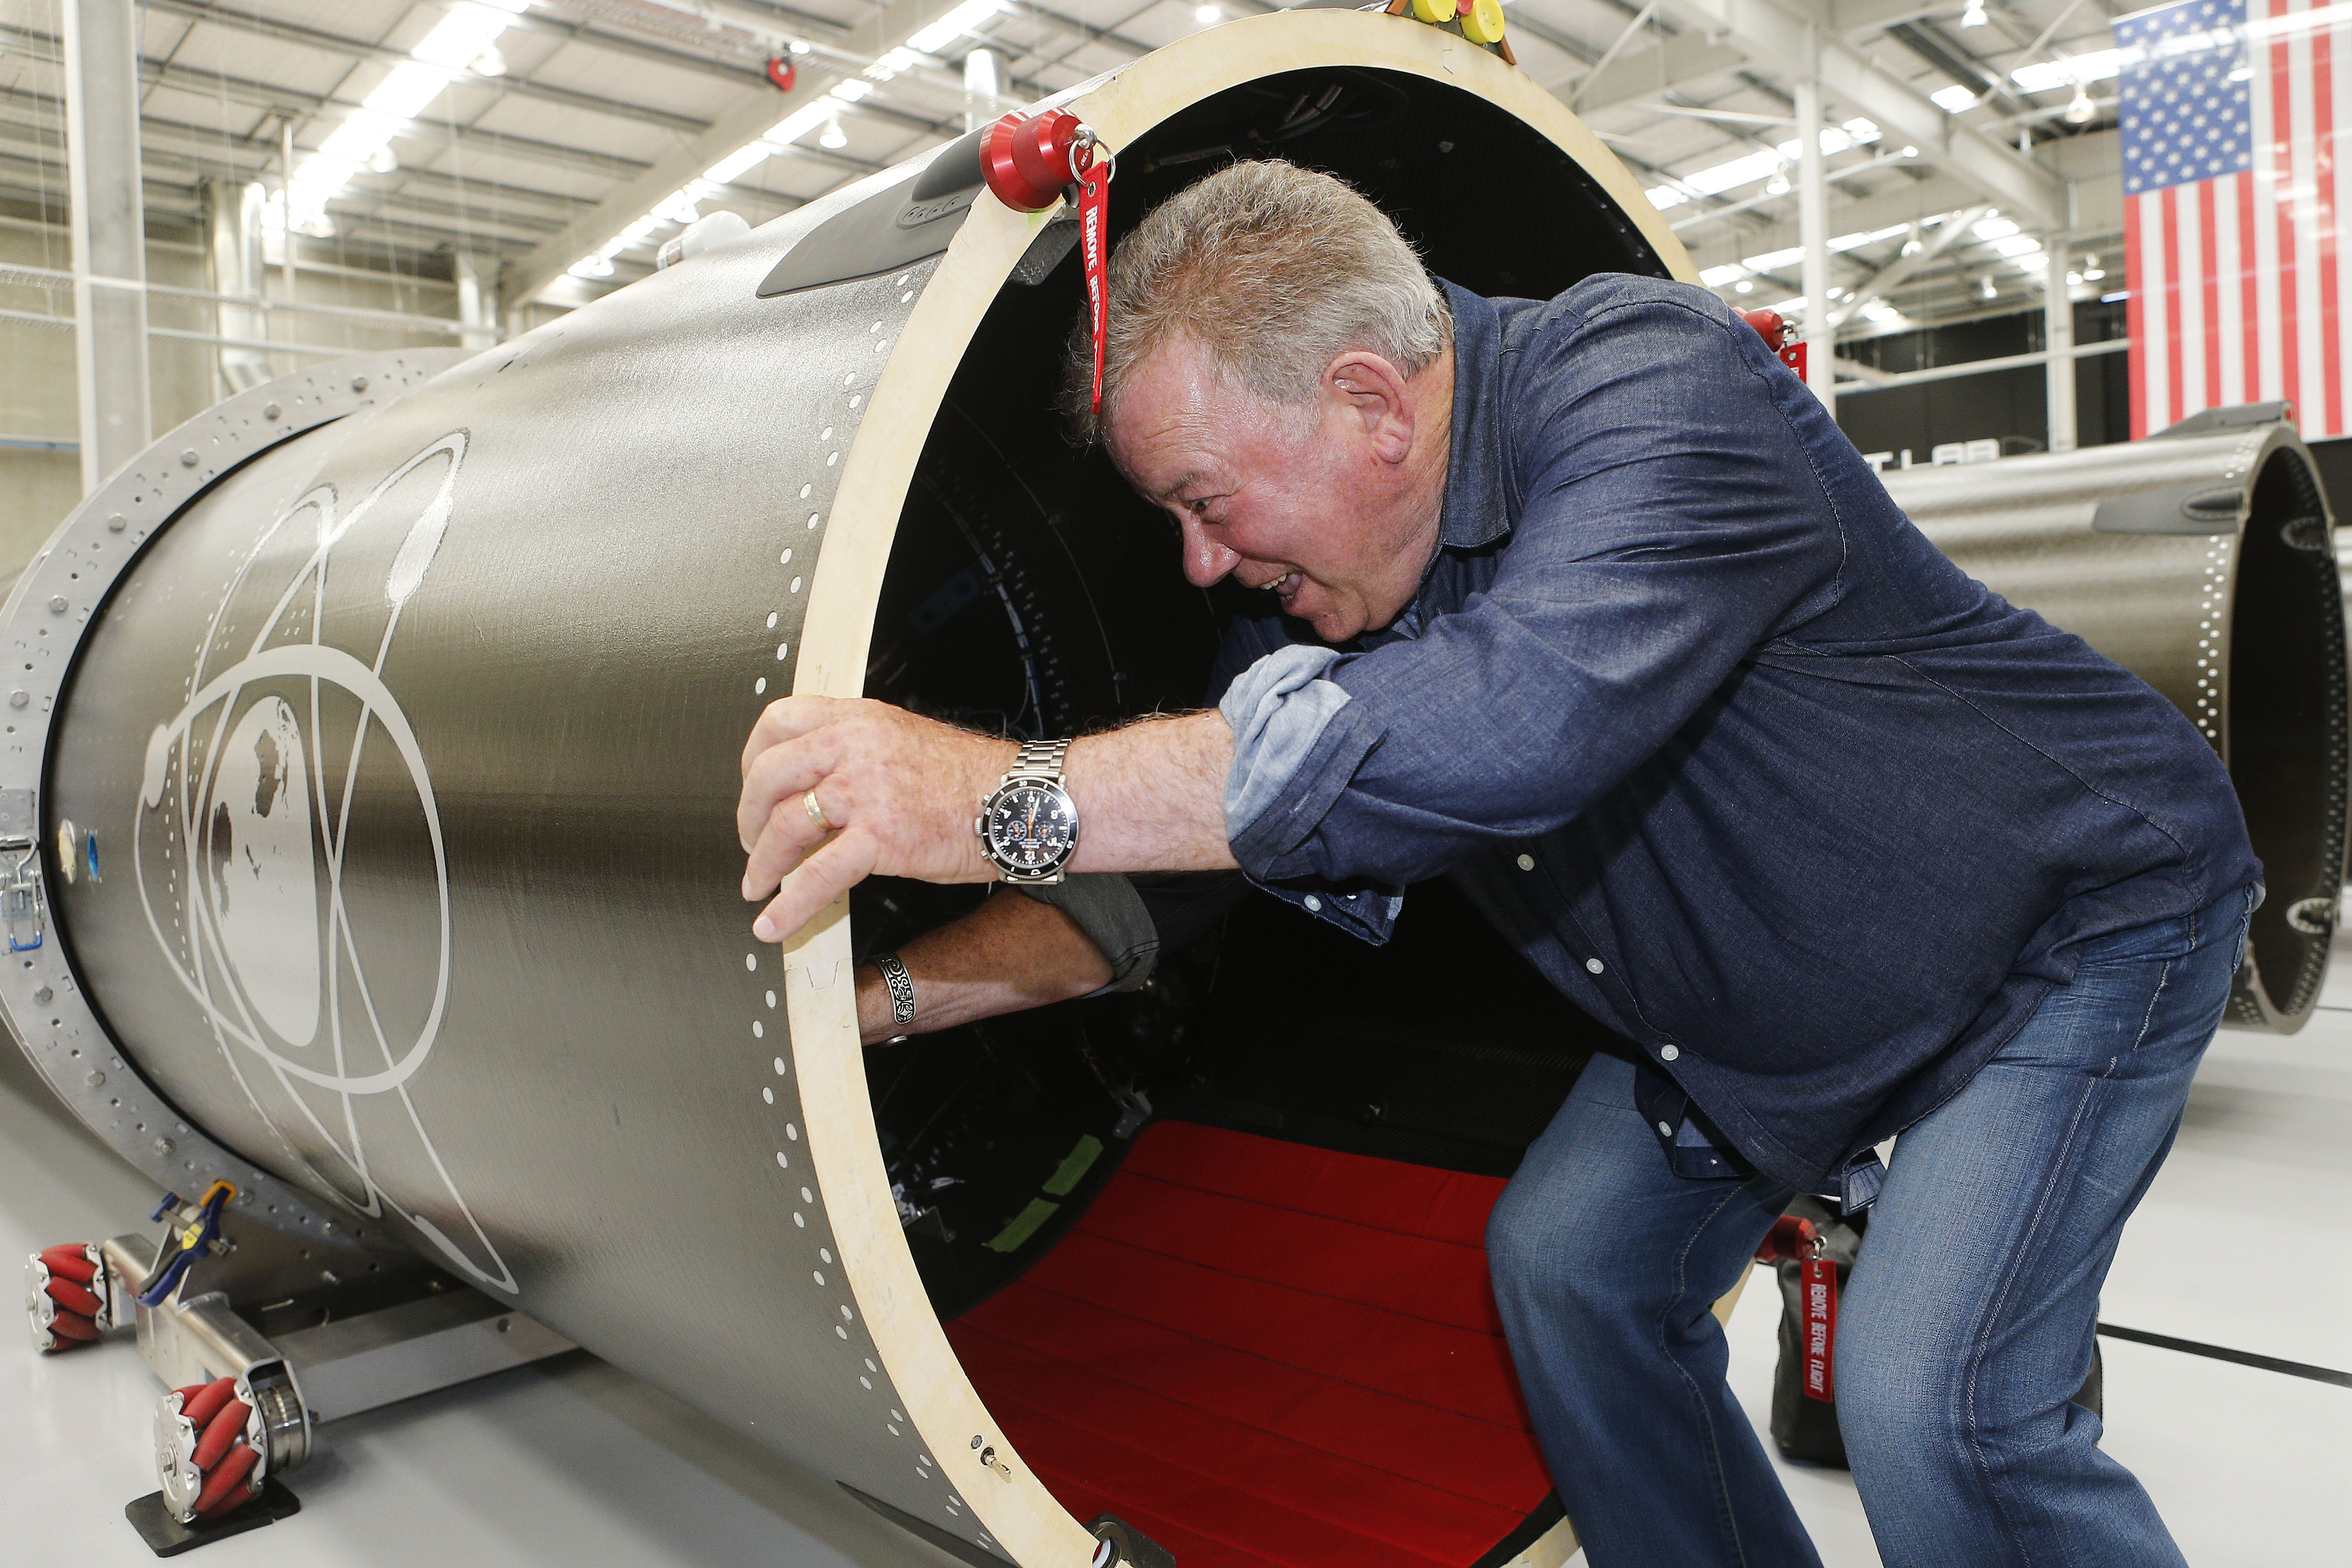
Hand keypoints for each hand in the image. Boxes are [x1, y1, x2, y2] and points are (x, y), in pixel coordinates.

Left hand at [738, 697, 1013, 941]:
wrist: (1019, 801)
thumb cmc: (972, 780)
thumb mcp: (904, 742)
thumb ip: (858, 751)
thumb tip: (818, 785)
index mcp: (860, 719)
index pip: (780, 719)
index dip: (753, 757)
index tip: (753, 786)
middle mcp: (857, 745)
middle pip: (770, 772)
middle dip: (748, 814)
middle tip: (751, 841)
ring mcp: (867, 789)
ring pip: (785, 823)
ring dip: (763, 862)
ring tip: (759, 883)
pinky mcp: (881, 835)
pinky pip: (818, 874)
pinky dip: (790, 905)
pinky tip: (775, 922)